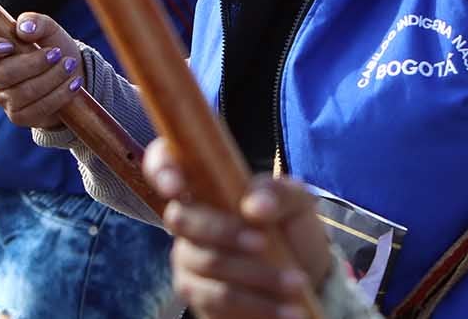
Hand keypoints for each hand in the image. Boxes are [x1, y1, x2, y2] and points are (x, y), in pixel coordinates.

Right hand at [0, 13, 83, 128]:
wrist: (72, 73)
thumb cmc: (52, 45)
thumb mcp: (48, 28)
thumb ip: (35, 21)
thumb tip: (24, 29)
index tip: (9, 44)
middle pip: (1, 74)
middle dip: (33, 64)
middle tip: (56, 53)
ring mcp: (3, 99)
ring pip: (22, 93)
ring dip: (51, 78)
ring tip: (69, 65)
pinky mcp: (19, 117)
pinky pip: (37, 109)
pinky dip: (59, 95)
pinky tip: (73, 84)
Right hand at [145, 138, 335, 318]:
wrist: (306, 274)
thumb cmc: (290, 228)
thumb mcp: (295, 202)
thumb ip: (277, 193)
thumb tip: (254, 207)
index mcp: (204, 184)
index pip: (164, 163)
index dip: (161, 168)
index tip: (176, 185)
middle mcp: (188, 219)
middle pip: (183, 220)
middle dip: (224, 231)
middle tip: (264, 242)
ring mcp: (187, 258)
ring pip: (207, 263)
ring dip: (255, 275)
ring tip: (296, 283)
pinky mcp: (197, 296)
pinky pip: (217, 300)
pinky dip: (257, 304)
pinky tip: (288, 310)